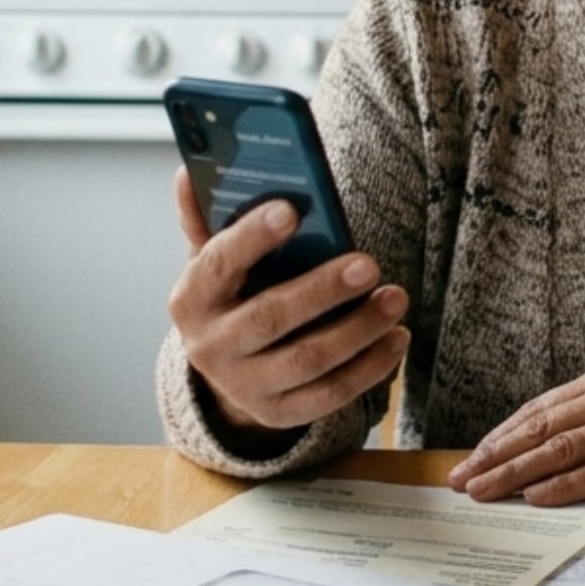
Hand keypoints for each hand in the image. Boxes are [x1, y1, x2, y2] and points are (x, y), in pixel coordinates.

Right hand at [166, 167, 408, 431]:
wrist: (228, 372)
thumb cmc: (233, 296)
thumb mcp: (215, 260)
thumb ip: (207, 219)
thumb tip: (188, 172)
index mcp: (191, 298)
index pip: (218, 263)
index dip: (252, 236)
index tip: (292, 209)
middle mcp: (210, 347)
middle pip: (269, 317)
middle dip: (322, 290)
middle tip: (369, 264)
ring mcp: (245, 385)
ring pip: (307, 360)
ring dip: (357, 329)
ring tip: (395, 298)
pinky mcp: (280, 413)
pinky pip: (330, 395)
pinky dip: (369, 368)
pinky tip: (397, 338)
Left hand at [446, 362, 584, 505]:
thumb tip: (546, 443)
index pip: (538, 410)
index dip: (500, 435)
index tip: (471, 457)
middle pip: (539, 429)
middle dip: (494, 456)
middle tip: (460, 479)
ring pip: (558, 451)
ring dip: (514, 473)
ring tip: (483, 491)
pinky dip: (562, 485)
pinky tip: (535, 496)